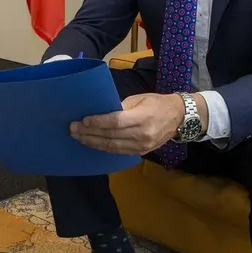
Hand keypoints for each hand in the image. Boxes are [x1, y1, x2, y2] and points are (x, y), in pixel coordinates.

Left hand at [71, 93, 201, 155]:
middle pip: (110, 136)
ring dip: (93, 142)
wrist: (178, 118)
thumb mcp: (138, 99)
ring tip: (78, 137)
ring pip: (112, 147)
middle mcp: (142, 134)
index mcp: (142, 117)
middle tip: (73, 129)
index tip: (83, 121)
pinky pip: (118, 152)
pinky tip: (92, 143)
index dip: (98, 122)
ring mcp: (141, 146)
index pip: (115, 122)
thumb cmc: (157, 103)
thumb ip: (120, 107)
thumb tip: (100, 113)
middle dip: (89, 133)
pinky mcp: (140, 153)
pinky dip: (103, 148)